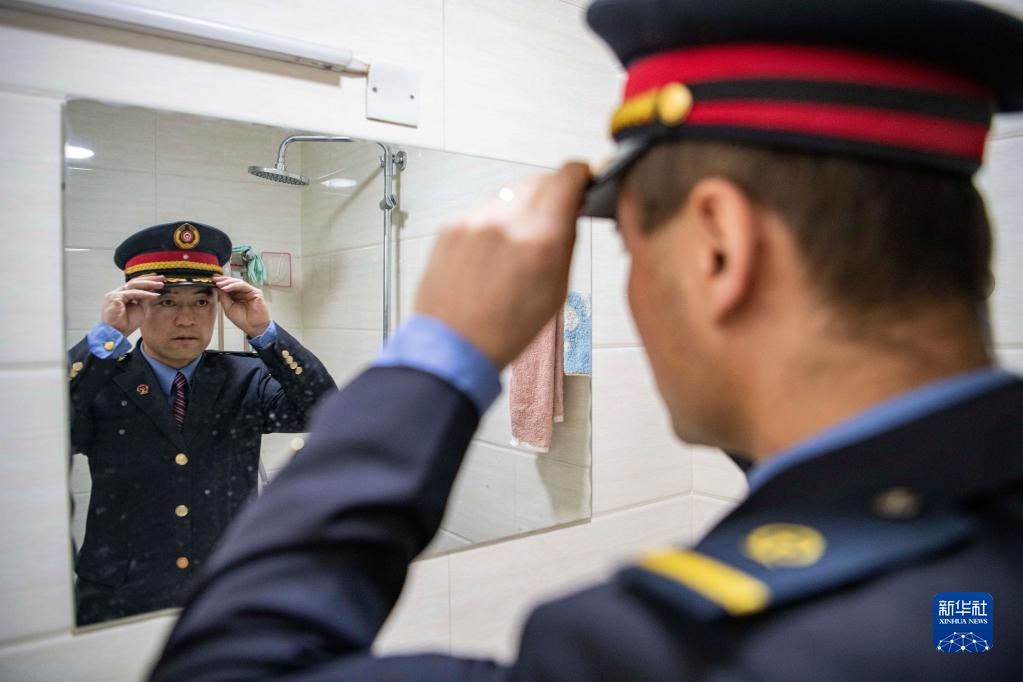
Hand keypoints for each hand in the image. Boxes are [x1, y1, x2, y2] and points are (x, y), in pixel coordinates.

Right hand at [101, 275, 163, 335]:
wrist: (117, 333)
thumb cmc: (126, 324)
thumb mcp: (139, 309)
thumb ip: (143, 300)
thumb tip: (152, 292)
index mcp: (121, 295)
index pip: (134, 283)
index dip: (146, 279)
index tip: (158, 278)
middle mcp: (117, 293)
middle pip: (134, 282)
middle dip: (149, 279)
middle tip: (162, 278)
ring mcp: (115, 294)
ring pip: (133, 285)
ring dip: (149, 284)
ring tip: (160, 285)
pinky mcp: (115, 298)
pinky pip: (133, 294)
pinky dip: (144, 294)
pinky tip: (153, 295)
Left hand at [214, 275, 270, 337]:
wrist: (253, 327)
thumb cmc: (243, 320)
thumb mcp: (228, 308)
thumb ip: (224, 298)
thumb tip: (217, 288)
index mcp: (237, 295)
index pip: (229, 286)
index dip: (221, 282)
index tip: (212, 281)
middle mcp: (244, 292)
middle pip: (233, 282)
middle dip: (223, 280)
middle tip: (214, 280)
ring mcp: (250, 291)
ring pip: (238, 282)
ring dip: (227, 283)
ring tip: (219, 284)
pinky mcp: (256, 292)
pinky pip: (243, 286)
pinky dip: (234, 286)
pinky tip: (226, 288)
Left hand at [415, 163, 588, 367]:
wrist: (453, 345)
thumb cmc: (507, 328)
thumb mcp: (557, 290)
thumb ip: (567, 240)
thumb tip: (573, 207)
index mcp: (539, 239)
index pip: (566, 178)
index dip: (579, 175)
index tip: (582, 179)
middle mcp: (505, 220)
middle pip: (539, 180)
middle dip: (551, 194)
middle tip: (551, 218)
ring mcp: (474, 220)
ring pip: (510, 193)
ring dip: (522, 208)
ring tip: (516, 245)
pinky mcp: (451, 225)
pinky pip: (484, 209)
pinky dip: (494, 221)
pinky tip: (492, 253)